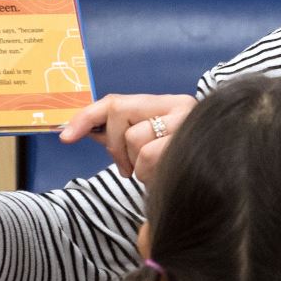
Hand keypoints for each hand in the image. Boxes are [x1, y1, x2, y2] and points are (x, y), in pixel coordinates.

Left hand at [60, 93, 195, 181]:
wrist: (216, 178)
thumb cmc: (176, 167)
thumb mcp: (144, 145)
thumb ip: (117, 134)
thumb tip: (77, 130)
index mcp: (166, 103)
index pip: (116, 101)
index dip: (86, 117)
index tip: (65, 137)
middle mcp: (179, 105)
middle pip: (119, 113)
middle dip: (115, 145)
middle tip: (125, 166)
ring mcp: (185, 122)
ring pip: (134, 137)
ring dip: (135, 164)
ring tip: (150, 172)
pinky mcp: (187, 143)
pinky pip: (147, 156)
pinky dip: (146, 173)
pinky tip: (159, 177)